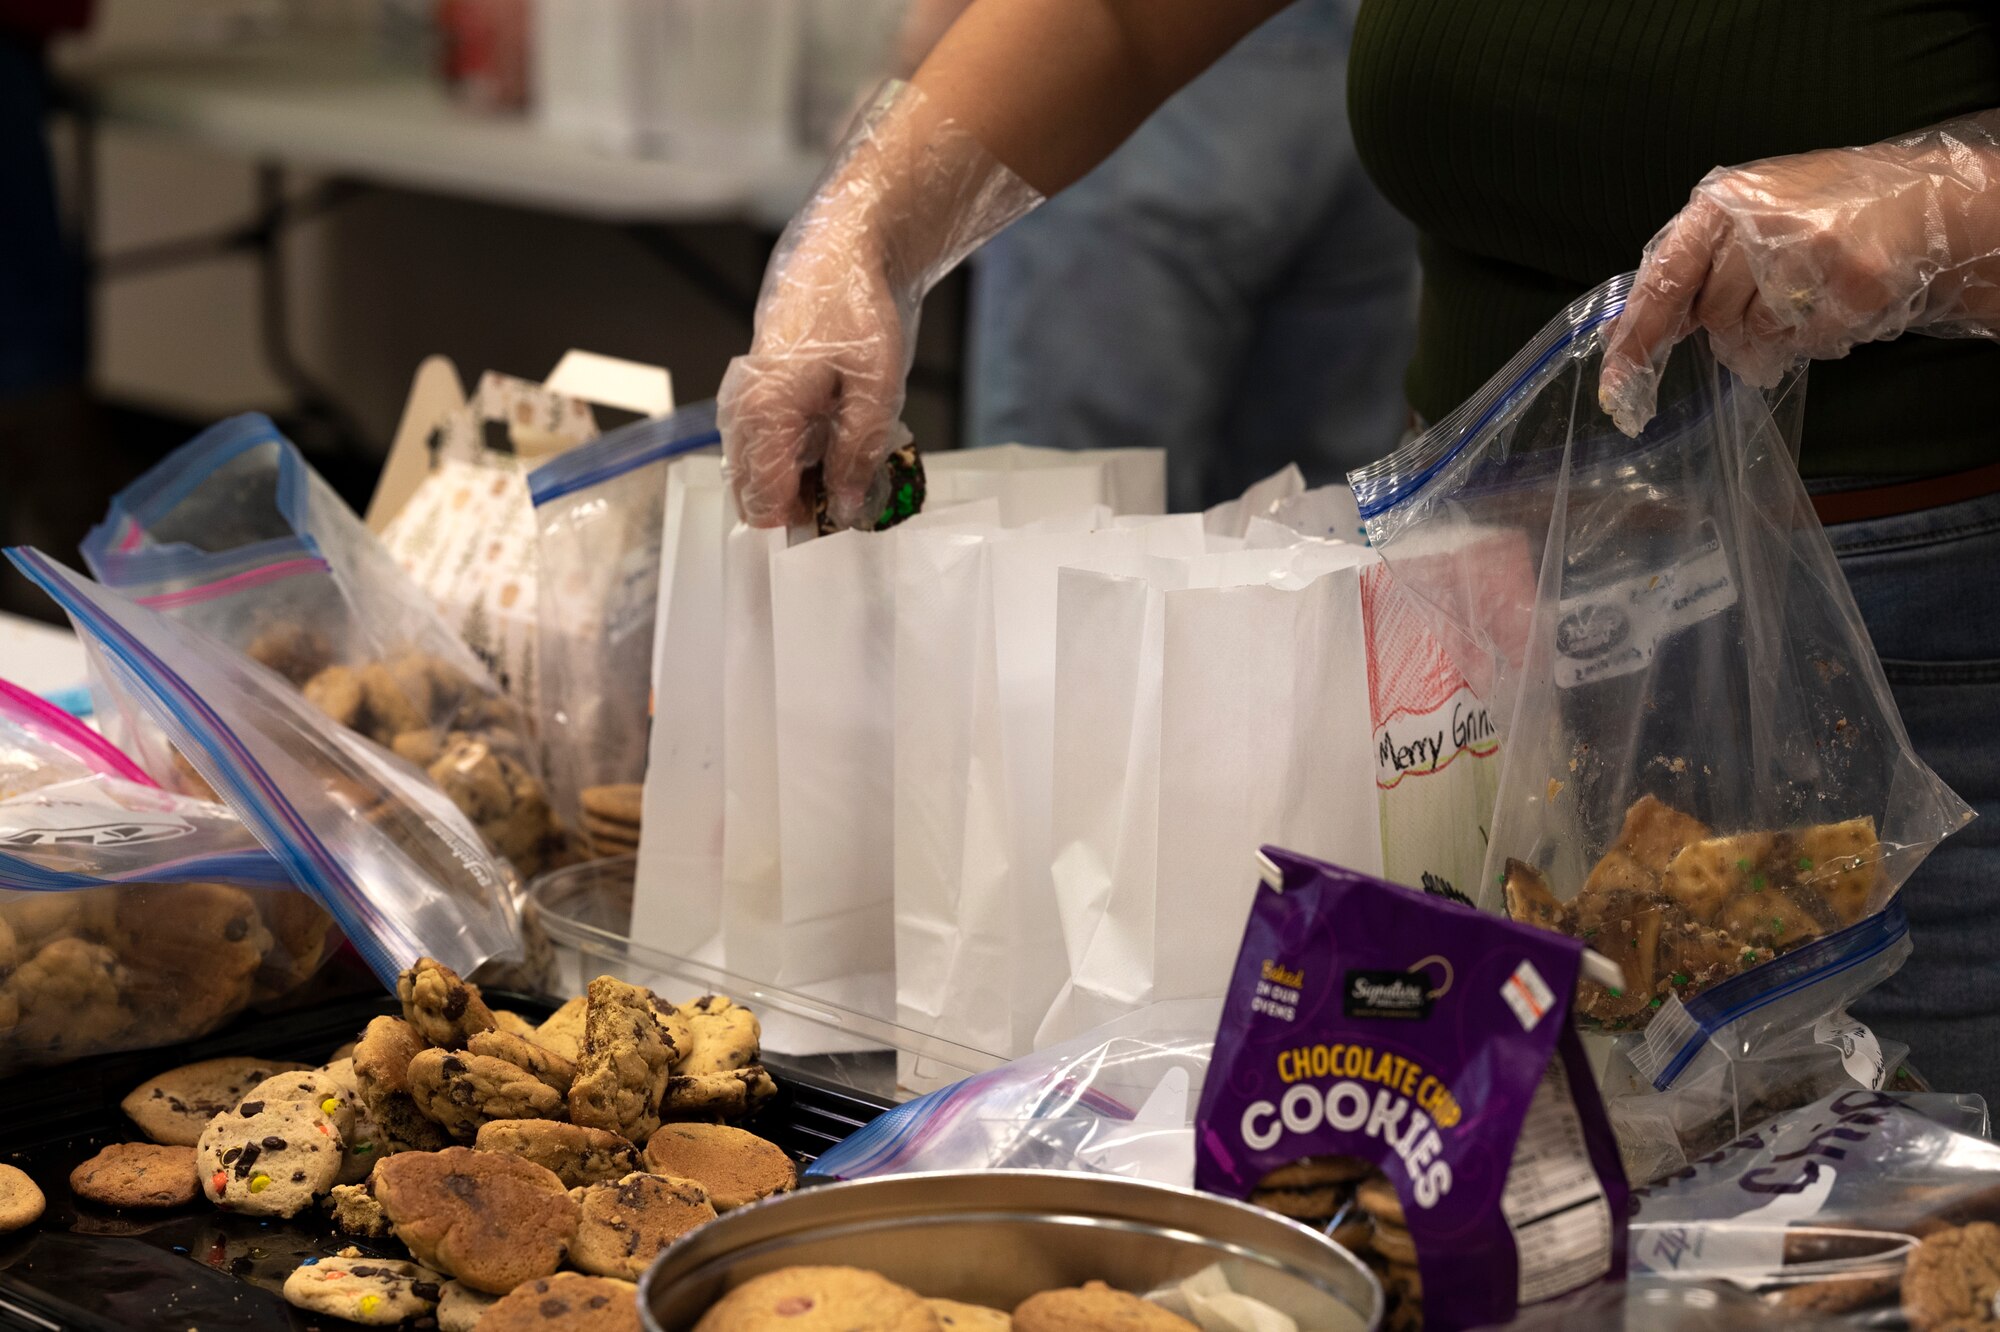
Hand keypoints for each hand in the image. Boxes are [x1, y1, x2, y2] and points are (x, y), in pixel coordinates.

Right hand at [720, 209, 912, 529]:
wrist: (843, 250)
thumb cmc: (858, 311)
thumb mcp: (876, 389)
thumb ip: (858, 454)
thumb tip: (846, 508)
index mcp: (764, 414)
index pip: (762, 503)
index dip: (799, 525)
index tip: (840, 523)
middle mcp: (740, 412)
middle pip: (752, 494)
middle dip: (798, 507)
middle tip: (850, 495)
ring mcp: (741, 402)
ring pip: (756, 472)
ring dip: (797, 483)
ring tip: (847, 464)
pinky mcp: (754, 394)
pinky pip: (762, 446)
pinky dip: (793, 458)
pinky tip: (833, 443)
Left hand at [1599, 115, 1999, 434]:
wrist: (1919, 198)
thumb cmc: (1815, 212)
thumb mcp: (1744, 217)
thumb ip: (1688, 266)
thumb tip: (1620, 332)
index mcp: (1721, 202)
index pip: (1665, 277)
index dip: (1639, 333)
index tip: (1616, 382)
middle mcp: (1761, 221)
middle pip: (1713, 314)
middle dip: (1728, 323)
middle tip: (1760, 300)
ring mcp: (1811, 252)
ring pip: (1756, 332)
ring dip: (1771, 330)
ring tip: (1801, 292)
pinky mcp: (1853, 283)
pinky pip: (1804, 341)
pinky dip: (1811, 334)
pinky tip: (1830, 300)